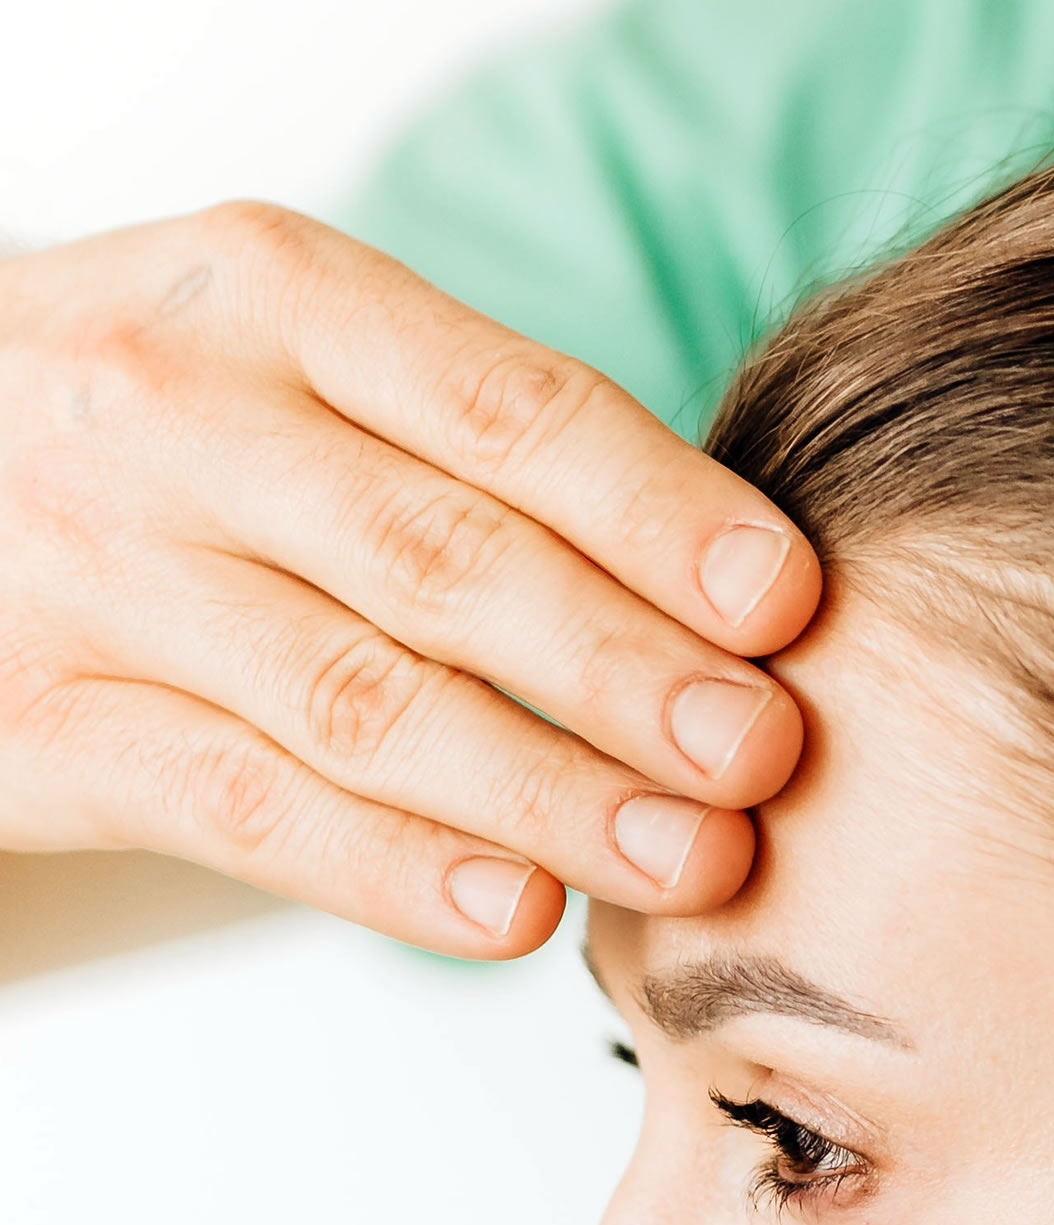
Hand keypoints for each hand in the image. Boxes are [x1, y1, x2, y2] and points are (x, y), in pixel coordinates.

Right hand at [0, 203, 819, 956]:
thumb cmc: (184, 414)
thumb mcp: (301, 357)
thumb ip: (467, 441)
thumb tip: (720, 589)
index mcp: (281, 295)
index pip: (509, 409)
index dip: (659, 513)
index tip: (785, 602)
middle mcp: (181, 414)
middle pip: (448, 559)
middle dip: (627, 669)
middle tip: (762, 754)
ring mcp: (94, 565)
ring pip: (360, 696)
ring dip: (547, 789)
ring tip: (689, 855)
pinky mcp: (32, 718)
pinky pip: (238, 802)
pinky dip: (388, 866)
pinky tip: (513, 907)